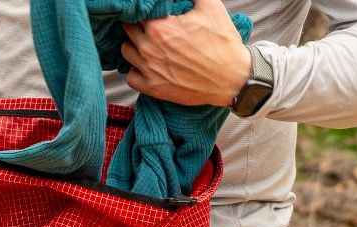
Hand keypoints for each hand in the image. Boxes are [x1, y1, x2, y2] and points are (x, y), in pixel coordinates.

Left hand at [121, 0, 250, 107]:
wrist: (230, 77)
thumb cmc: (221, 41)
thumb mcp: (209, 5)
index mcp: (159, 26)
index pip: (138, 12)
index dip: (145, 10)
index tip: (154, 12)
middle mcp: (148, 48)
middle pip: (128, 29)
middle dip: (138, 24)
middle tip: (151, 26)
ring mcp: (149, 70)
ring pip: (126, 51)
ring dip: (134, 45)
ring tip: (147, 43)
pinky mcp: (153, 88)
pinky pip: (130, 77)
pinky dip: (135, 69)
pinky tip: (146, 65)